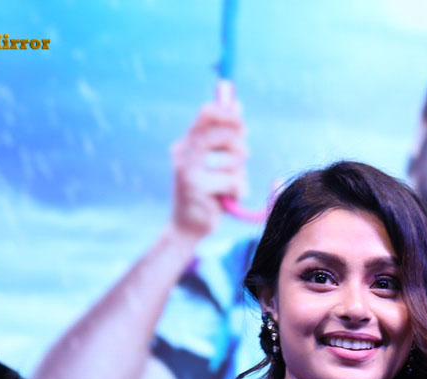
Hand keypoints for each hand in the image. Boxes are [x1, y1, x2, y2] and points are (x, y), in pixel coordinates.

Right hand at [169, 98, 247, 238]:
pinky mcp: (196, 189)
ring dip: (239, 174)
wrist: (188, 226)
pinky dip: (238, 191)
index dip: (229, 114)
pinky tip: (226, 199)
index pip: (207, 114)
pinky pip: (234, 182)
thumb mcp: (217, 161)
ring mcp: (187, 170)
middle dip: (240, 146)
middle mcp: (183, 153)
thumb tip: (237, 104)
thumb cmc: (207, 191)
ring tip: (228, 185)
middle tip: (243, 159)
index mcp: (187, 143)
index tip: (242, 122)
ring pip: (232, 161)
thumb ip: (226, 135)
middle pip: (222, 134)